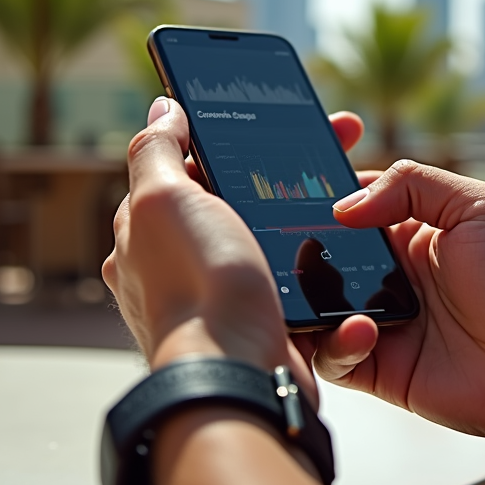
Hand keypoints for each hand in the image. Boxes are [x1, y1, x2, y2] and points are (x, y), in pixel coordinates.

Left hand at [102, 97, 312, 391]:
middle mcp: (174, 268)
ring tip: (342, 195)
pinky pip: (292, 281)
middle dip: (273, 174)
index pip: (180, 171)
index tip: (269, 123)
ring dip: (302, 217)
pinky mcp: (258, 323)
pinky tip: (338, 247)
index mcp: (143, 236)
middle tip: (327, 150)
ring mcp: (217, 298)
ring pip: (266, 238)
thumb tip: (163, 108)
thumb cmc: (197, 288)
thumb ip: (154, 150)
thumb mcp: (163, 201)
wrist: (242, 376)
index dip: (222, 141)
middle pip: (229, 201)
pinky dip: (314, 262)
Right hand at [296, 161, 484, 455]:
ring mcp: (379, 320)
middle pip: (321, 254)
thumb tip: (346, 205)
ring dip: (307, 297)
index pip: (349, 202)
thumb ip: (414, 184)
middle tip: (282, 242)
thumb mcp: (481, 207)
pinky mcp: (377, 367)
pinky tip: (365, 331)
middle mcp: (387, 273)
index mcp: (408, 229)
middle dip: (297, 246)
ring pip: (315, 305)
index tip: (290, 183)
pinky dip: (336, 342)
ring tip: (318, 291)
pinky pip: (332, 355)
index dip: (319, 192)